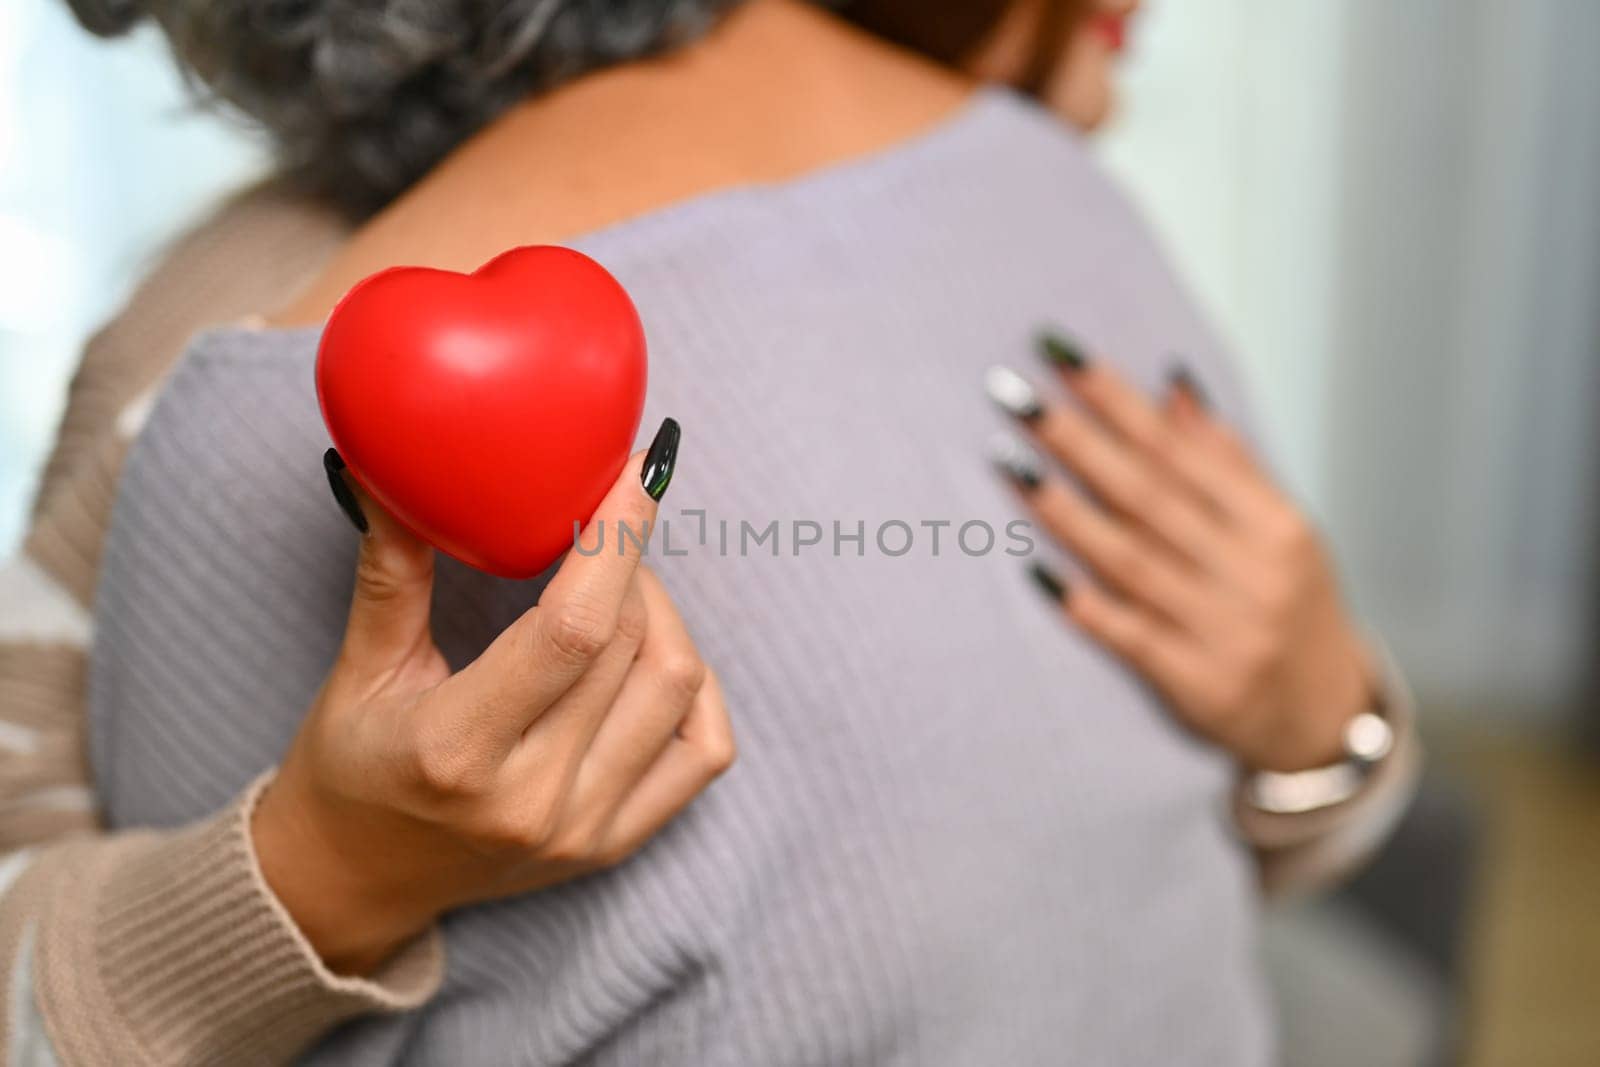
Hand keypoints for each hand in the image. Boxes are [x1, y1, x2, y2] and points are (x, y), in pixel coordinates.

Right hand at [252, 421, 733, 974]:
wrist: (352, 882)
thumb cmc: (348, 767)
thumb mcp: (359, 668)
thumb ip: (393, 568)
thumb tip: (390, 467)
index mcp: (457, 749)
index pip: (573, 627)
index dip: (616, 539)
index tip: (634, 470)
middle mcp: (532, 798)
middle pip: (631, 644)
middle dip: (627, 566)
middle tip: (596, 532)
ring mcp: (584, 829)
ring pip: (678, 686)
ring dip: (662, 617)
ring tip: (617, 591)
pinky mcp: (616, 844)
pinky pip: (705, 749)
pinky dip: (695, 687)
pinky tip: (654, 658)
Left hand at [987, 341, 1374, 772]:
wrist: (1325, 720)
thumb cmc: (1288, 605)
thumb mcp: (1280, 530)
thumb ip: (1226, 460)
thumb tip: (1171, 382)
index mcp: (1275, 525)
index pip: (1179, 448)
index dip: (1116, 398)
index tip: (1057, 354)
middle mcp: (1252, 574)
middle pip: (1148, 495)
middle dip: (1077, 439)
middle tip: (1014, 395)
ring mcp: (1224, 631)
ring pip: (1131, 559)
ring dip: (1064, 510)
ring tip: (1008, 461)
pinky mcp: (1195, 685)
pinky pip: (1128, 636)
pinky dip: (1083, 603)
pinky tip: (1032, 570)